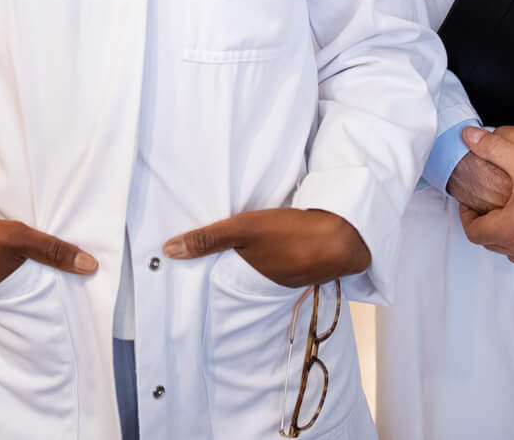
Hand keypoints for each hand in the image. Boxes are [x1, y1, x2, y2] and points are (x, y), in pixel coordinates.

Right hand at [0, 217, 97, 292]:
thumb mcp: (16, 240)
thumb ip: (51, 250)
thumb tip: (91, 266)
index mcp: (12, 283)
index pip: (43, 288)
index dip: (58, 281)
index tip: (74, 275)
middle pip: (24, 280)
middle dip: (39, 273)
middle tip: (59, 263)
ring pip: (3, 271)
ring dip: (14, 263)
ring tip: (29, 254)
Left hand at [162, 208, 369, 288]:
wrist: (345, 236)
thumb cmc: (290, 233)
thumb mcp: (244, 229)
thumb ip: (208, 239)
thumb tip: (168, 251)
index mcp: (252, 278)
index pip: (223, 283)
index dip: (210, 278)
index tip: (193, 276)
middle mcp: (272, 283)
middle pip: (245, 279)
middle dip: (230, 273)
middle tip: (212, 264)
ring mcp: (294, 275)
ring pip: (267, 270)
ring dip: (257, 263)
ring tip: (242, 253)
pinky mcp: (310, 263)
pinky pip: (286, 262)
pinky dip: (278, 255)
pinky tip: (278, 244)